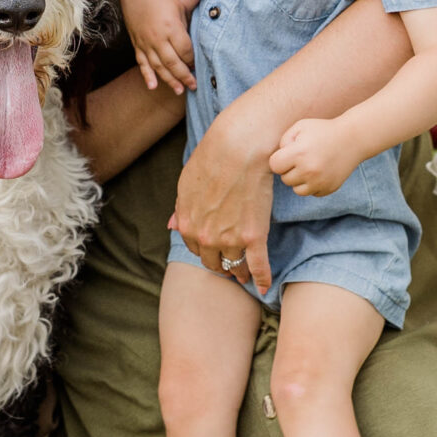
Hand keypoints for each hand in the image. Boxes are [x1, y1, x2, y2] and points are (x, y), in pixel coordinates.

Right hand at [127, 0, 196, 93]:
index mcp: (171, 26)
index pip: (185, 50)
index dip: (193, 60)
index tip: (200, 66)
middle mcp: (157, 37)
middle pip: (173, 62)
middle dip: (184, 75)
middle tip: (194, 85)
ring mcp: (146, 42)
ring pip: (158, 66)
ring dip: (169, 79)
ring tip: (179, 90)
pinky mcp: (137, 44)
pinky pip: (142, 63)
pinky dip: (147, 75)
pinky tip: (153, 86)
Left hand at [172, 102, 273, 287]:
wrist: (238, 149)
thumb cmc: (211, 159)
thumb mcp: (185, 183)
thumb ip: (180, 208)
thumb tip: (172, 225)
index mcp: (186, 224)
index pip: (195, 248)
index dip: (204, 249)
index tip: (212, 250)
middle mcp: (206, 237)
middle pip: (213, 261)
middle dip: (219, 263)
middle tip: (227, 265)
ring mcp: (230, 240)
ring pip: (235, 265)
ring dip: (239, 272)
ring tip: (244, 275)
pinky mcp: (254, 237)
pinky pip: (259, 266)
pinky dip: (262, 278)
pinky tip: (264, 287)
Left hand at [270, 115, 359, 198]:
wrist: (353, 139)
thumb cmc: (323, 130)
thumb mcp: (300, 127)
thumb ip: (283, 141)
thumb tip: (277, 161)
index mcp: (299, 153)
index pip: (275, 166)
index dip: (279, 159)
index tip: (289, 153)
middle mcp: (309, 170)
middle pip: (285, 179)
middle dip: (290, 169)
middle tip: (303, 157)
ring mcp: (320, 182)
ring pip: (297, 190)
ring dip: (300, 179)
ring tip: (310, 165)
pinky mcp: (329, 189)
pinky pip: (312, 192)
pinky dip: (313, 184)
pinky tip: (321, 171)